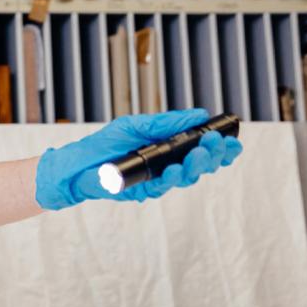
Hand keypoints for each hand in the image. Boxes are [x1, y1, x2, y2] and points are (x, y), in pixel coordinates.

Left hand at [34, 108, 243, 210]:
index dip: (219, 149)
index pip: (200, 151)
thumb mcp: (136, 125)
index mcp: (168, 151)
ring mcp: (154, 181)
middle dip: (213, 157)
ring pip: (183, 179)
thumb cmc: (105, 144)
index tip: (233, 141)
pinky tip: (174, 170)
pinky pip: (159, 188)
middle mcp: (166, 168)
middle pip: (198, 167)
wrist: (74, 165)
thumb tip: (199, 114)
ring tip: (202, 155)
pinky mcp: (139, 191)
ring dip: (195, 167)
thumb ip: (165, 123)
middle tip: (220, 145)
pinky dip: (168, 178)